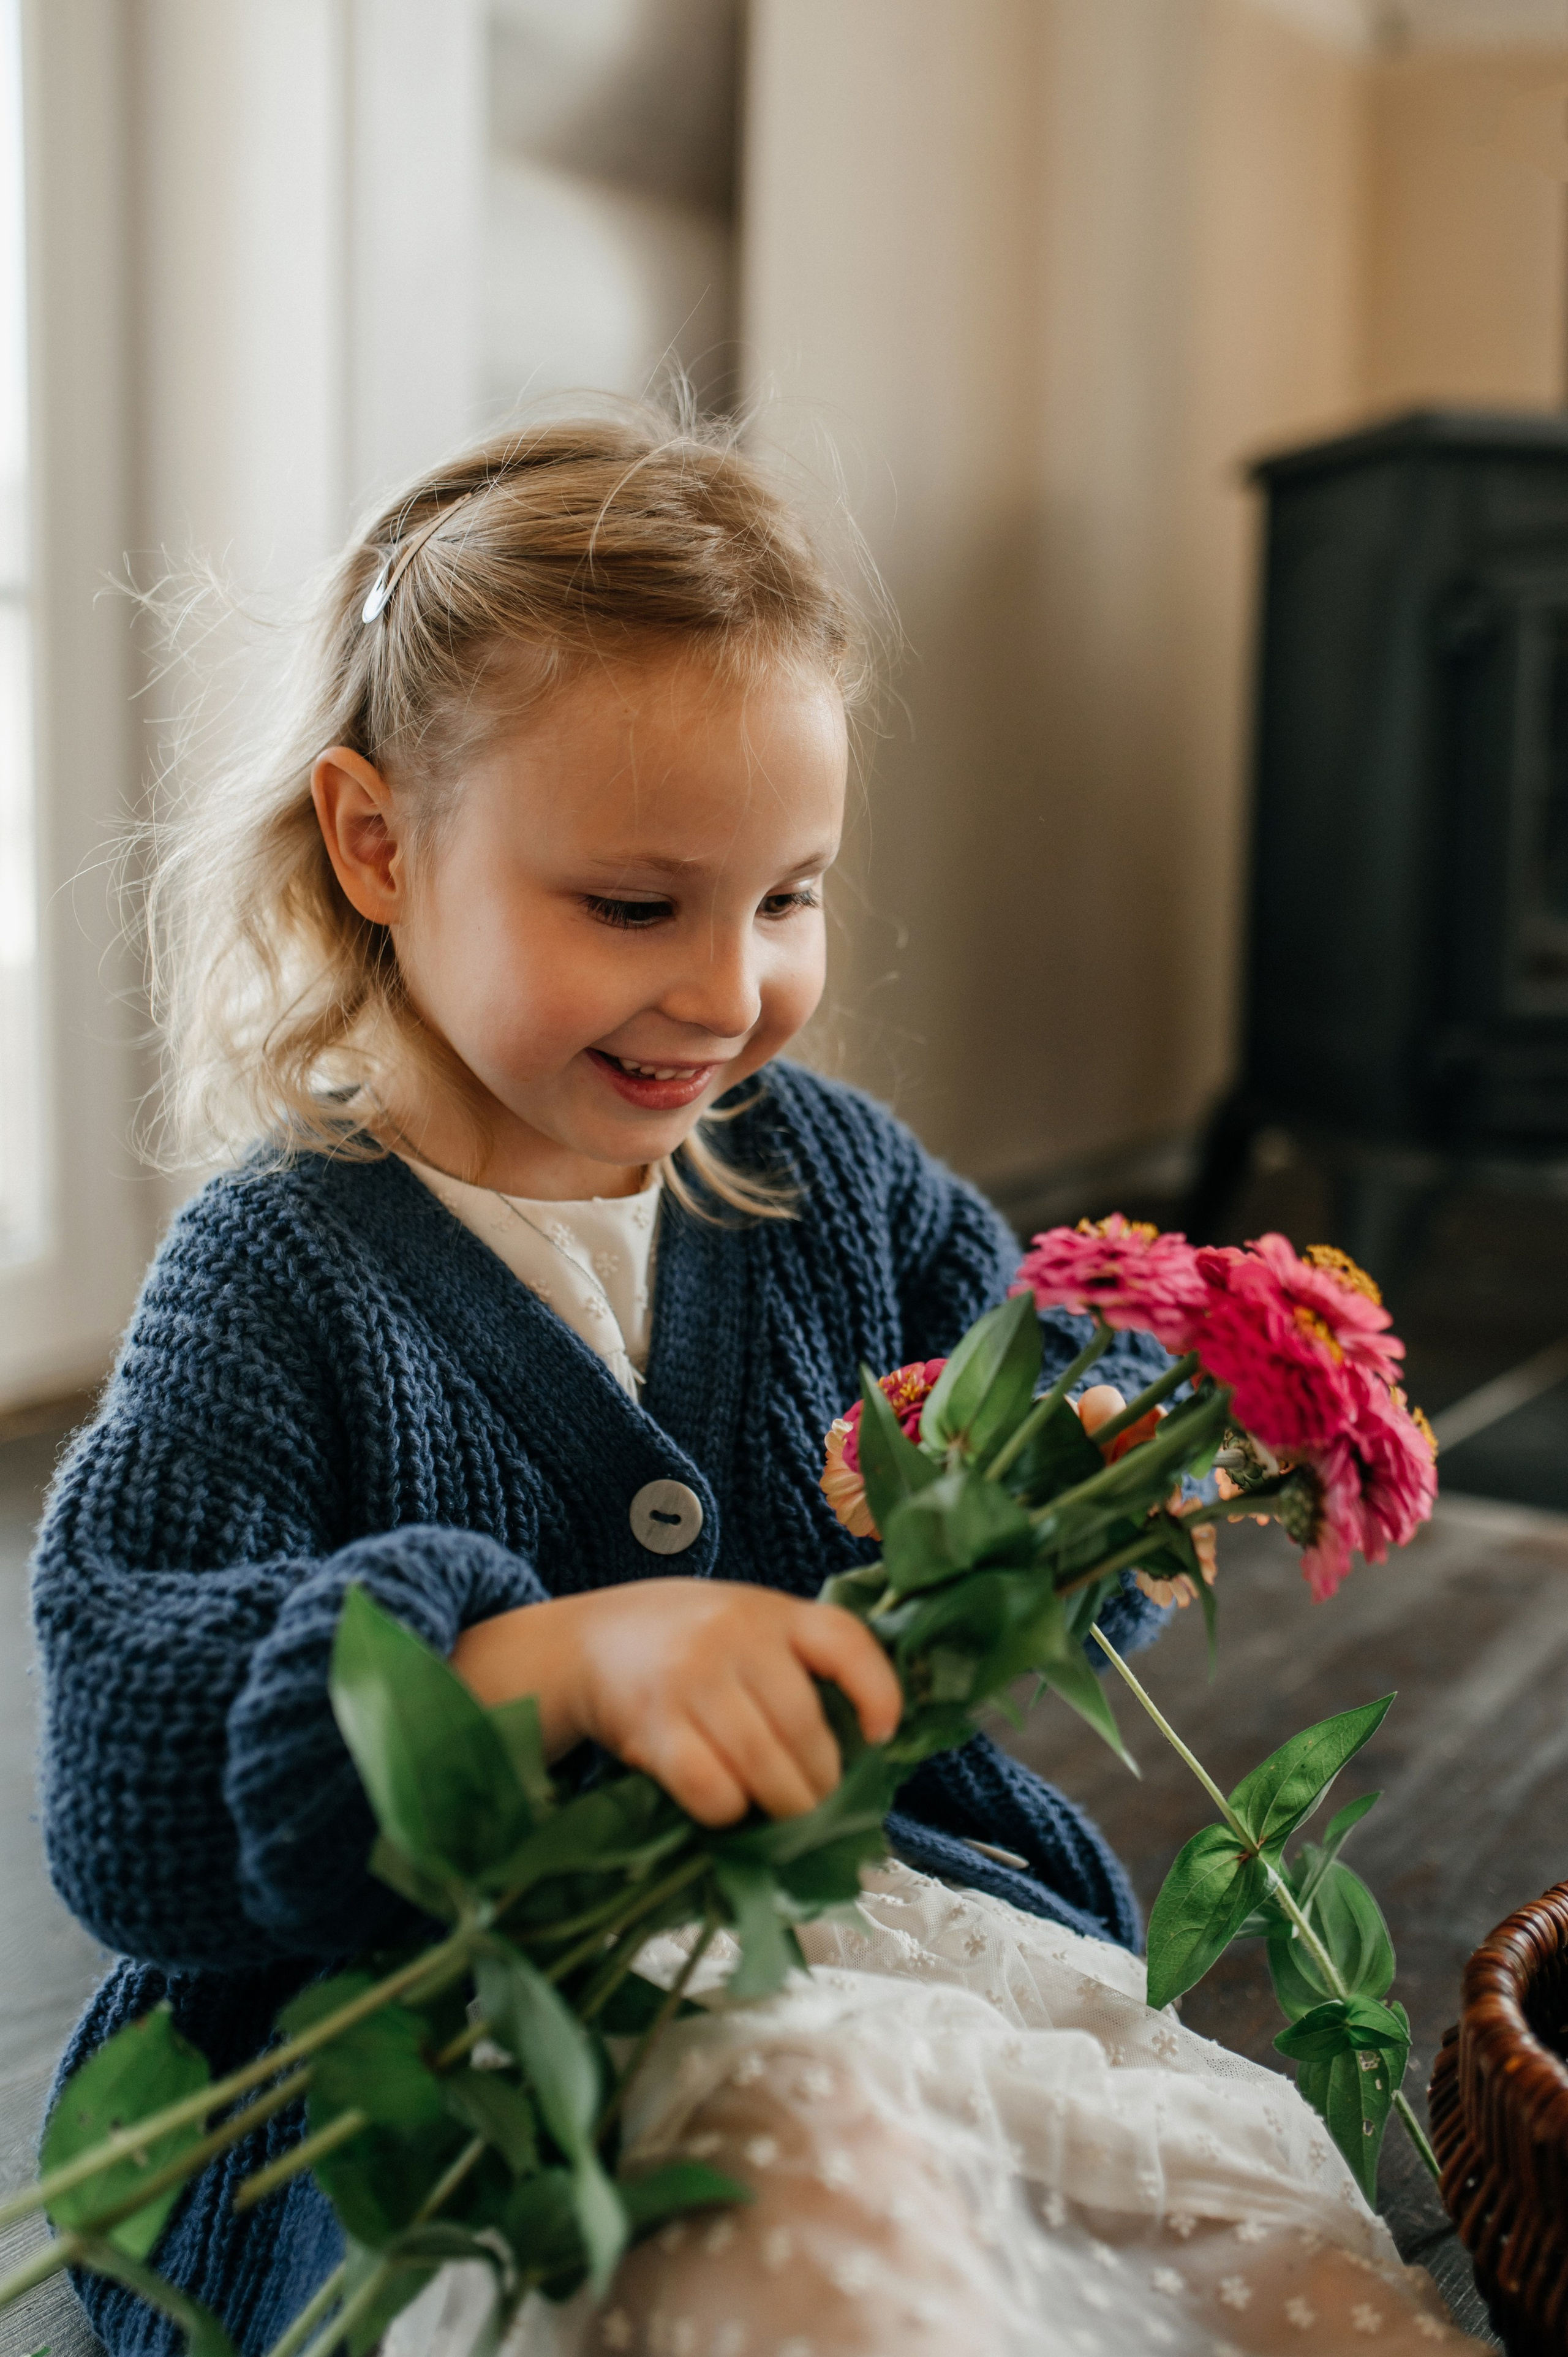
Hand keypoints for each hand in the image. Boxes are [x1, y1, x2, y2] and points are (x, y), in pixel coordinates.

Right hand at [451, 1579, 902, 1827]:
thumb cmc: (686, 1641)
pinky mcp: (653, 1727)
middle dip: (820, 1782)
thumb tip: (864, 1743)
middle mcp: (734, 1637)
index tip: (880, 1734)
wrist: (586, 1641)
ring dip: (781, 1806)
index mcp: (771, 1611)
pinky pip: (711, 1789)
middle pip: (805, 1728)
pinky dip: (727, 1811)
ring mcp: (691, 1679)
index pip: (844, 1641)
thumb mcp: (746, 1624)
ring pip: (763, 1766)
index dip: (878, 1692)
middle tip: (815, 1801)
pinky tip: (725, 1805)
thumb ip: (797, 1662)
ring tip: (778, 1811)